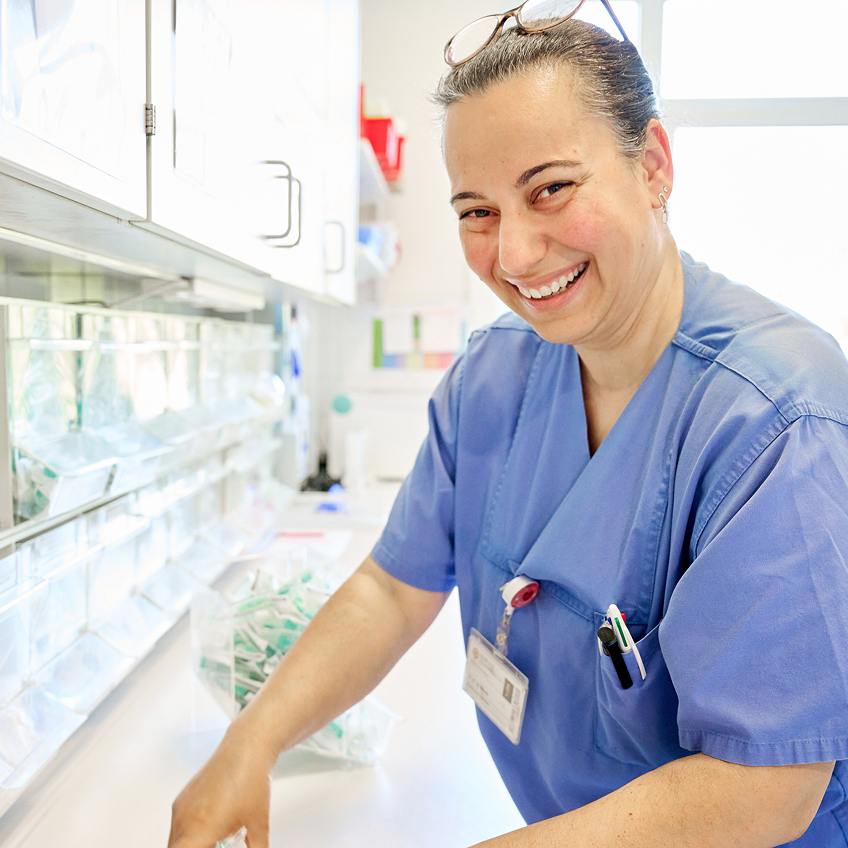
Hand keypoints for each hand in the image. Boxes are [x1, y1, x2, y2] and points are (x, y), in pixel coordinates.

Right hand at [168, 721, 274, 847]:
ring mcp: (181, 806)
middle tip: (216, 844)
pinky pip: (177, 825)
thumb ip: (257, 846)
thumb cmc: (251, 779)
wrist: (247, 746)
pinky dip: (188, 833)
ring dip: (190, 843)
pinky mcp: (183, 797)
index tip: (211, 847)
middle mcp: (184, 819)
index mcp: (200, 829)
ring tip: (214, 839)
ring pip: (175, 839)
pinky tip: (210, 828)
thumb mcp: (259, 823)